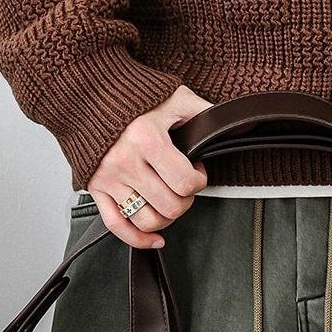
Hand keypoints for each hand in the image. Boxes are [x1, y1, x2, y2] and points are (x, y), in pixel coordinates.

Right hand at [87, 84, 214, 249]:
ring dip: (167, 218)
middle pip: (168, 206)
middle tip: (185, 186)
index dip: (199, 181)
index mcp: (146, 139)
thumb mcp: (174, 97)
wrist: (91, 93)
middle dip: (186, 200)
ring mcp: (108, 178)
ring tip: (170, 200)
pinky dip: (138, 239)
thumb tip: (240, 124)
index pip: (184, 182)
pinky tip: (154, 238)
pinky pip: (116, 226)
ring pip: (146, 220)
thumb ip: (205, 113)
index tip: (196, 170)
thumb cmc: (134, 94)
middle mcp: (125, 162)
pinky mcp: (95, 188)